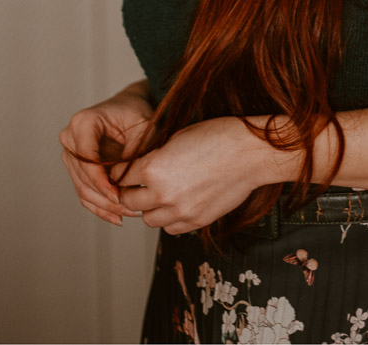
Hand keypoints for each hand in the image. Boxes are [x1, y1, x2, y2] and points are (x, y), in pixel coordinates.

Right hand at [59, 83, 154, 226]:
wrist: (129, 109)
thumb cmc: (136, 113)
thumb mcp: (143, 126)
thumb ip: (136, 149)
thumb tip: (128, 179)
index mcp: (83, 123)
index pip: (87, 160)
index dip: (102, 182)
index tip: (120, 197)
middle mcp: (70, 138)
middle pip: (83, 177)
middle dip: (106, 198)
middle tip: (131, 210)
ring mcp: (70, 153)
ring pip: (82, 188)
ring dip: (105, 206)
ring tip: (130, 213)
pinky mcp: (75, 167)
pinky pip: (84, 192)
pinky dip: (99, 207)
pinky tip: (117, 217)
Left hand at [111, 116, 278, 234]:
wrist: (248, 153)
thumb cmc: (213, 137)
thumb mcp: (173, 139)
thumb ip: (152, 157)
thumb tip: (138, 168)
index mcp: (152, 168)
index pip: (120, 177)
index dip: (119, 173)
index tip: (122, 171)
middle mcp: (163, 194)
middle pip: (129, 202)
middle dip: (129, 192)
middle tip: (134, 185)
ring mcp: (181, 211)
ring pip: (148, 220)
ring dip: (148, 208)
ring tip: (156, 196)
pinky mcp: (197, 221)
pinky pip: (171, 229)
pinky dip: (168, 219)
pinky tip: (174, 205)